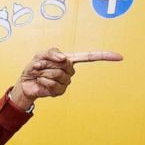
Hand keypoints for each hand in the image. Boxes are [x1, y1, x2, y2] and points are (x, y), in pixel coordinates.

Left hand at [9, 48, 123, 109]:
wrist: (25, 83)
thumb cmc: (34, 67)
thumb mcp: (41, 55)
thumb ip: (52, 52)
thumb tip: (64, 58)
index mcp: (69, 60)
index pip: (89, 57)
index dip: (104, 56)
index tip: (119, 57)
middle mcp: (70, 71)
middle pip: (66, 65)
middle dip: (49, 64)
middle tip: (41, 66)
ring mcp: (66, 82)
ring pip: (58, 75)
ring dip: (44, 73)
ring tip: (40, 74)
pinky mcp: (60, 92)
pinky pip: (53, 84)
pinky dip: (43, 81)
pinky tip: (41, 82)